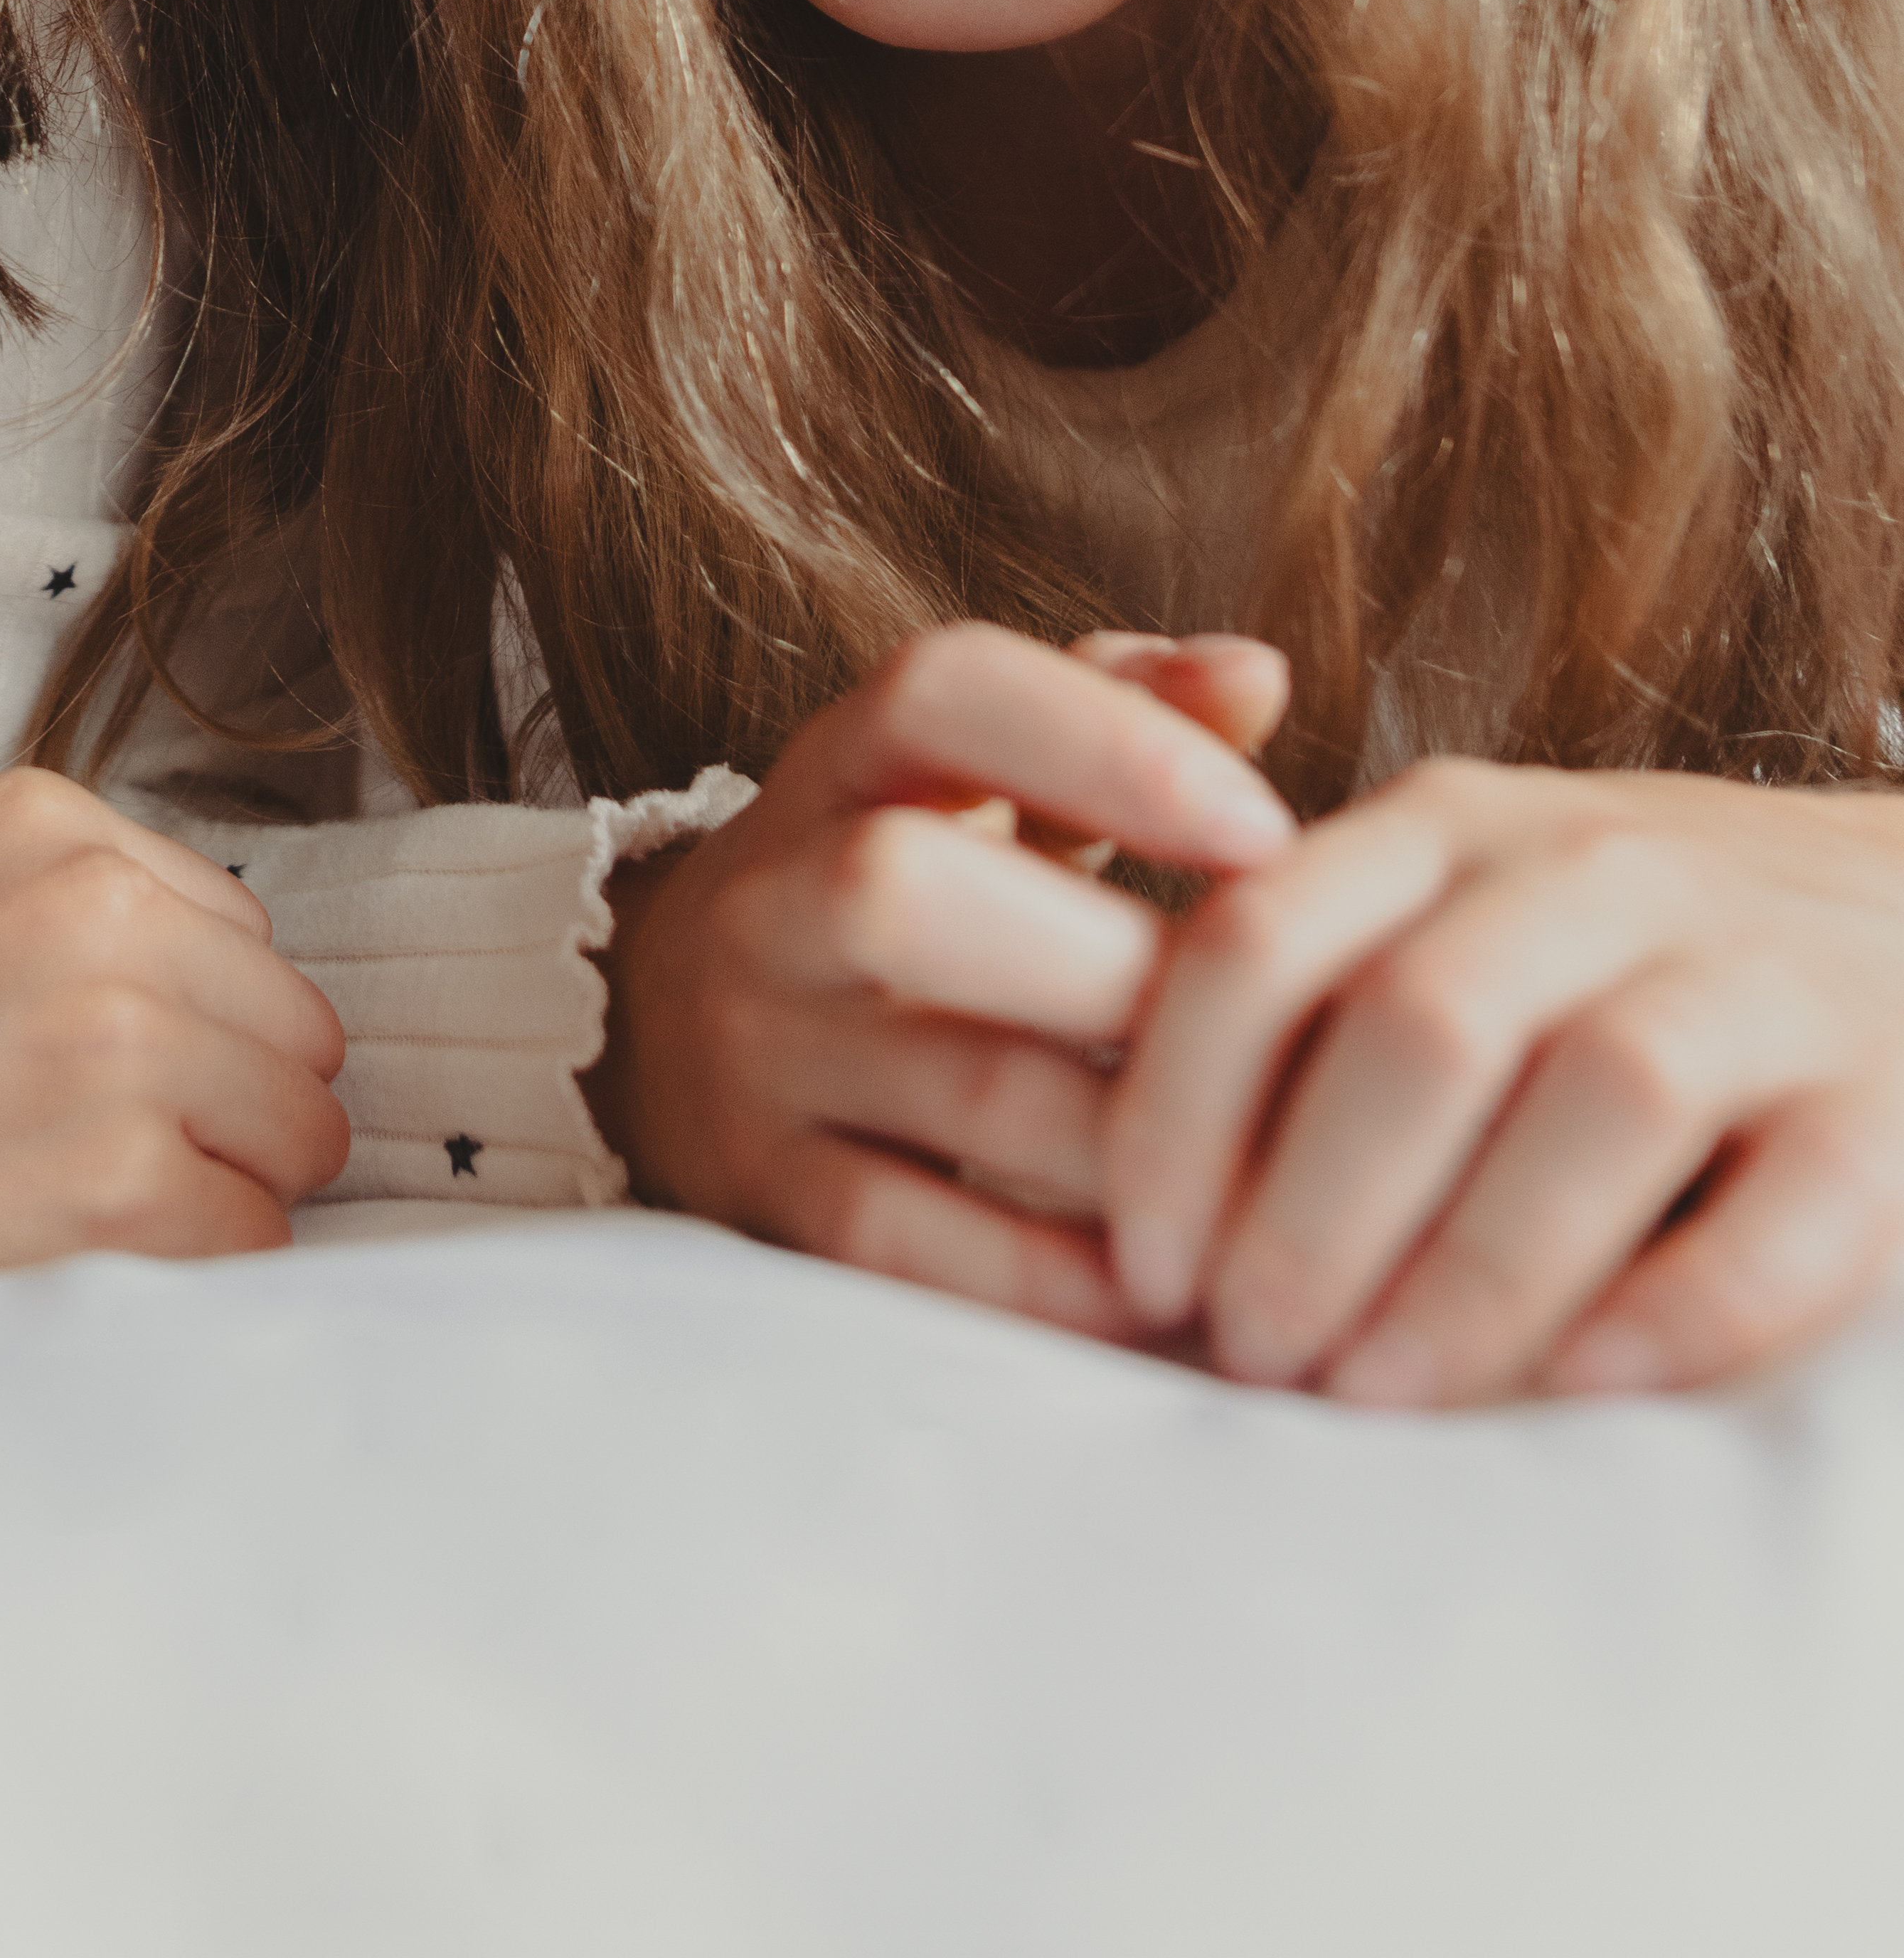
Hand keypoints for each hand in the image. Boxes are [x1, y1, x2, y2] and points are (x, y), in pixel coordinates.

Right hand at [0, 766, 352, 1327]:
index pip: (238, 933)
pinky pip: (255, 1240)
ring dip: (218, 1195)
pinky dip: (185, 1278)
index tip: (89, 1085)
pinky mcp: (115, 1178)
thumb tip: (239, 1019)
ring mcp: (112, 1040)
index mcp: (39, 819)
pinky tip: (65, 1270)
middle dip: (228, 1110)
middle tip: (91, 1170)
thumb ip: (67, 923)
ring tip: (71, 1219)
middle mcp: (90, 905)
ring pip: (298, 1135)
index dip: (188, 1028)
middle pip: (294, 1029)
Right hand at [604, 623, 1297, 1337]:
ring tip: (1291, 1168)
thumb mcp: (979, 780)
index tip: (1269, 829)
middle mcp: (773, 899)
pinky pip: (925, 1250)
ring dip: (1149, 1138)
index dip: (1107, 744)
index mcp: (842, 766)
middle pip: (907, 893)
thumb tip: (1259, 671)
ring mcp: (759, 1055)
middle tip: (1289, 1031)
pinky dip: (1069, 1280)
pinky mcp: (768, 1202)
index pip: (940, 693)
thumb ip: (1117, 710)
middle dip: (1122, 968)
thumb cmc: (902, 887)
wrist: (665, 1033)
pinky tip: (1184, 1286)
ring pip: (965, 1092)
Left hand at [1105, 760, 1903, 1403]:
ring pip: (1599, 1099)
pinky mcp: (1891, 1092)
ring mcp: (1759, 969)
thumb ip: (1304, 1005)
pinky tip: (1579, 1393)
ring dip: (1469, 1269)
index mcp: (1448, 825)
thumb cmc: (1617, 964)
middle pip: (1417, 1028)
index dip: (1176, 1114)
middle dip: (1308, 1212)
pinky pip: (1791, 1204)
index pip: (1261, 942)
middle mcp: (1596, 869)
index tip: (1135, 1268)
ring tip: (1376, 1397)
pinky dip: (1677, 1304)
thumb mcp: (1449, 920)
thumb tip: (1097, 1200)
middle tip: (1246, 1358)